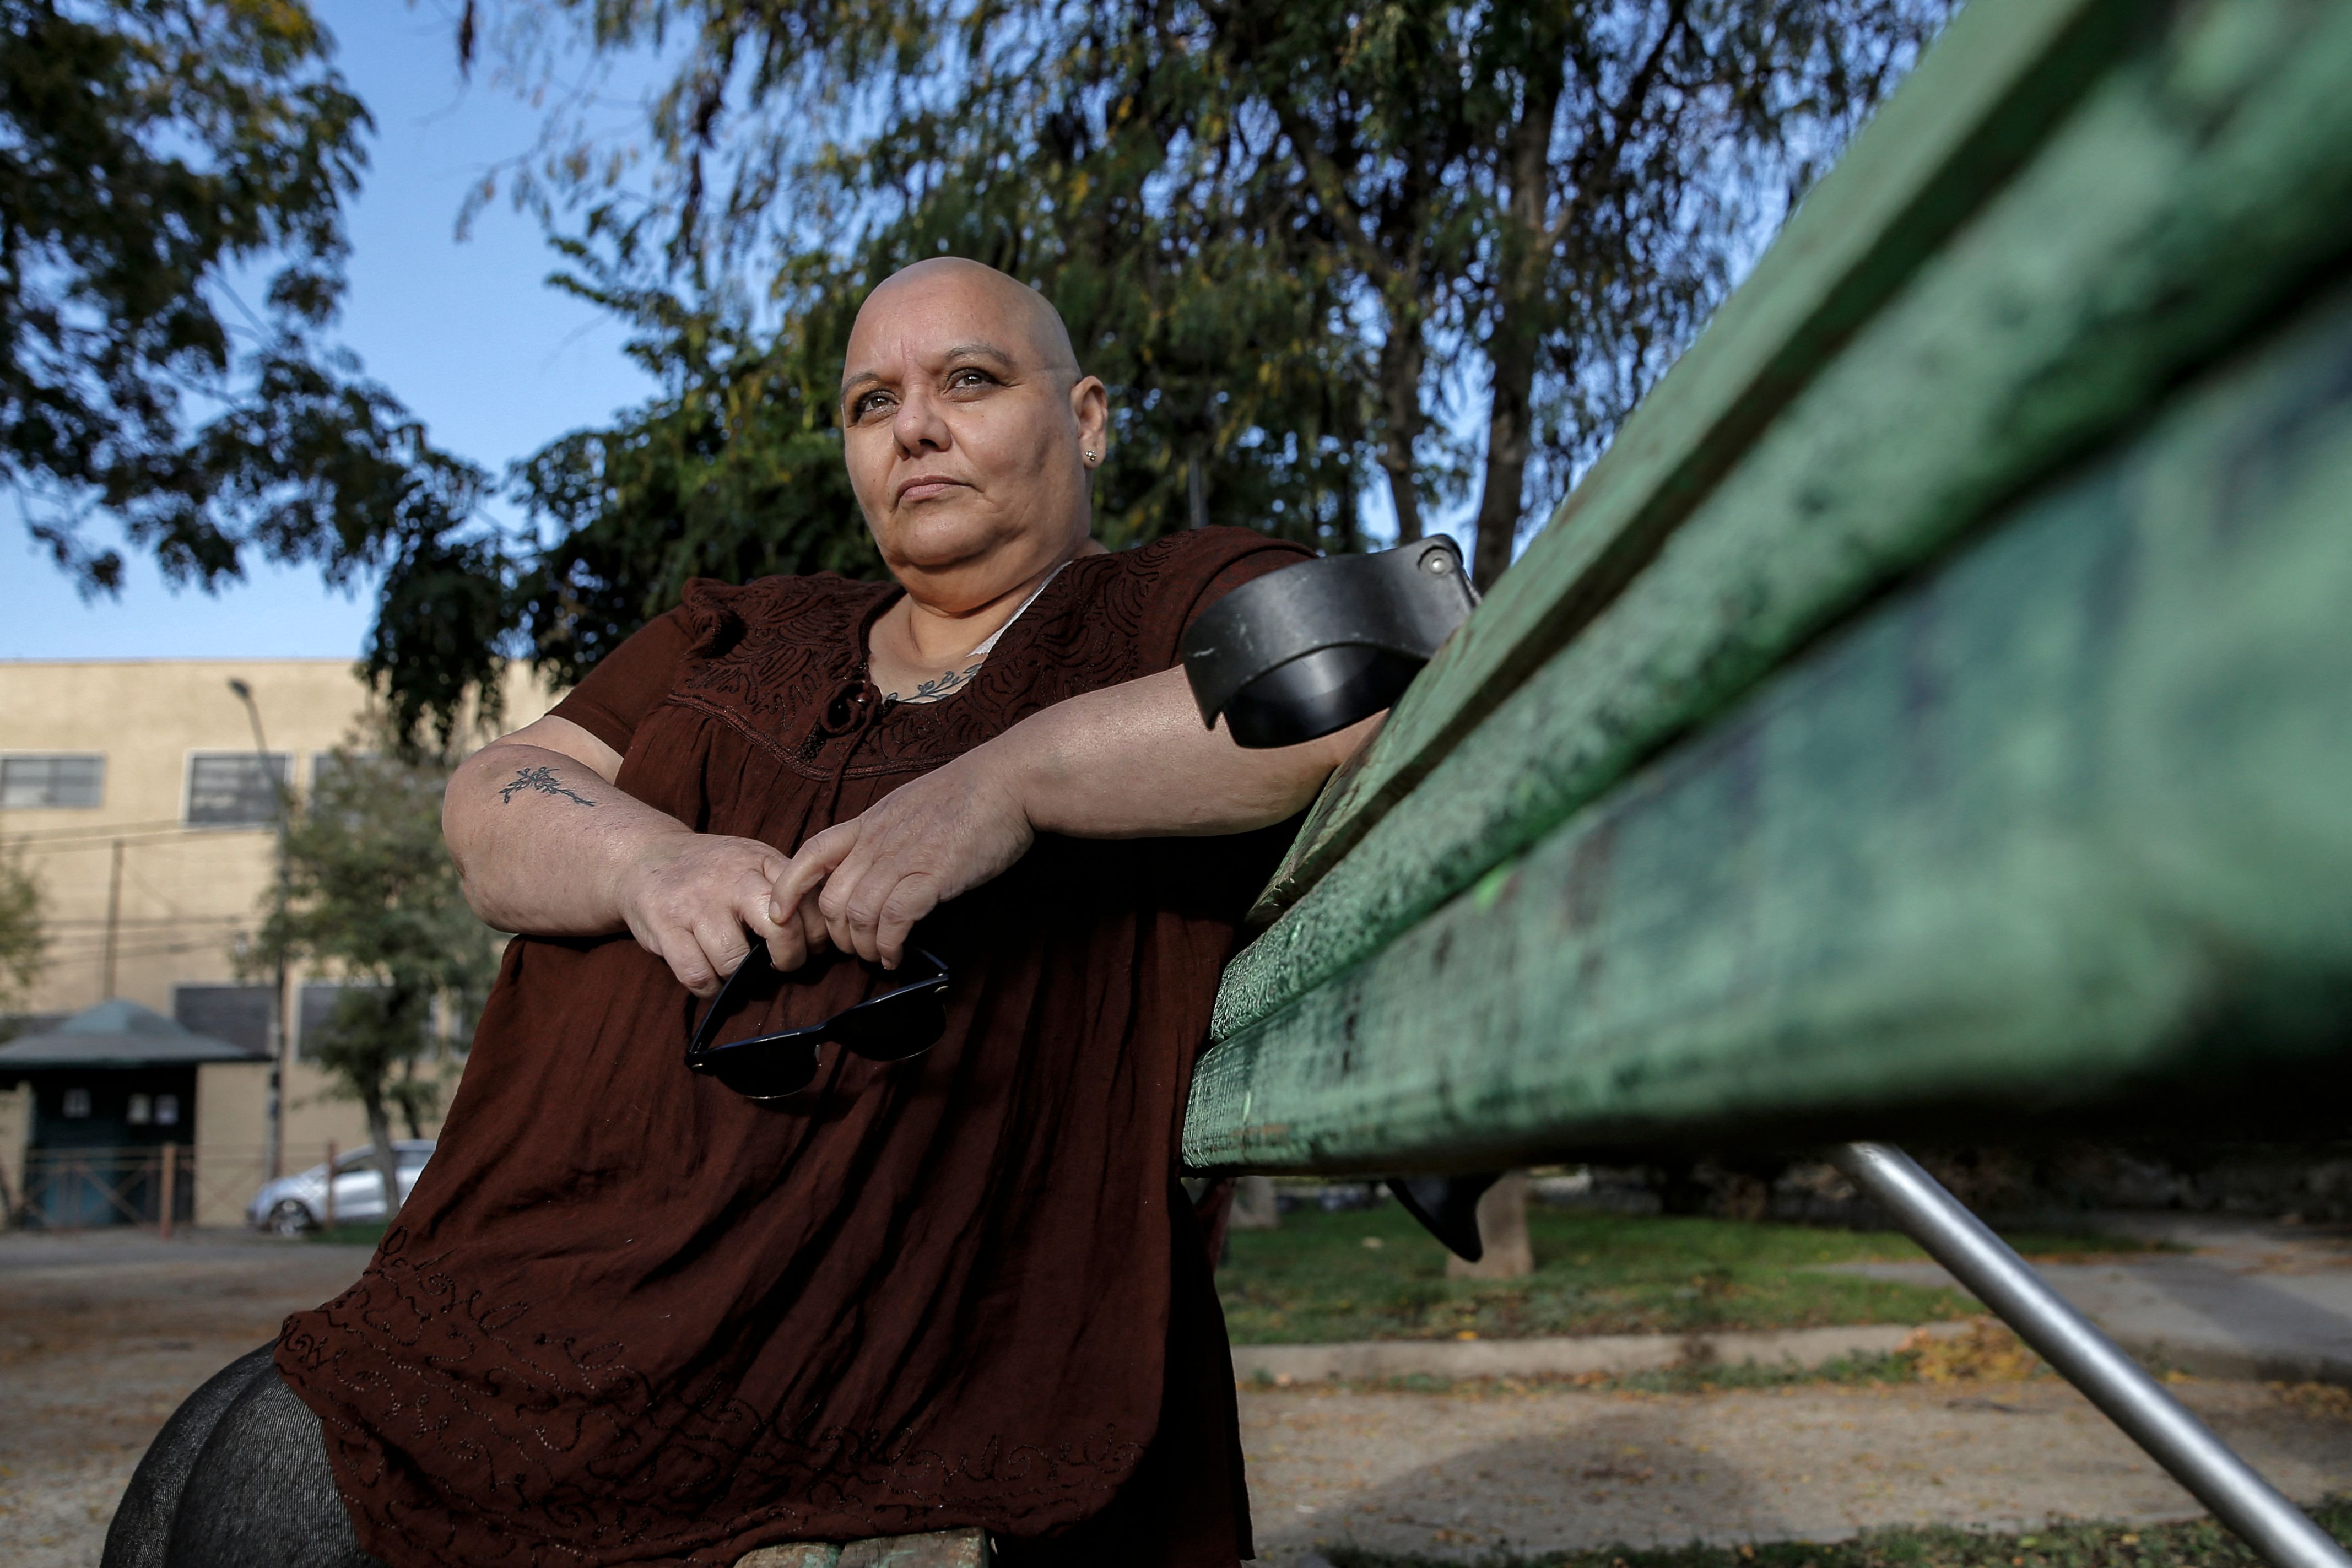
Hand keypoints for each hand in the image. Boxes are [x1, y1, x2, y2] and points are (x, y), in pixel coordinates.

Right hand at [616, 830, 822, 996]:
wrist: (645, 857)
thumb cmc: (711, 868)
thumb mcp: (752, 860)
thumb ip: (785, 886)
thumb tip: (822, 932)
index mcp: (758, 861)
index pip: (806, 900)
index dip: (817, 933)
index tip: (811, 946)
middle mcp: (729, 880)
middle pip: (779, 929)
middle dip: (789, 958)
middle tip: (783, 964)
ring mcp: (694, 905)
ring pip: (734, 961)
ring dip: (741, 978)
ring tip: (738, 970)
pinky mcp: (664, 929)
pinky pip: (698, 976)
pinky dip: (709, 988)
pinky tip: (712, 978)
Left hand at [771, 748, 1035, 966]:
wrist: (1008, 780)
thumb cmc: (970, 794)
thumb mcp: (911, 805)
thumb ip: (888, 833)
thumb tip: (880, 865)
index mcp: (870, 821)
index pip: (811, 852)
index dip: (788, 887)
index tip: (780, 914)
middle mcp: (878, 840)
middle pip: (831, 898)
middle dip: (836, 935)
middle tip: (855, 948)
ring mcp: (903, 858)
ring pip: (857, 915)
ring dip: (862, 947)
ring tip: (879, 957)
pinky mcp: (932, 875)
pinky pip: (893, 921)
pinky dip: (889, 946)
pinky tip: (897, 955)